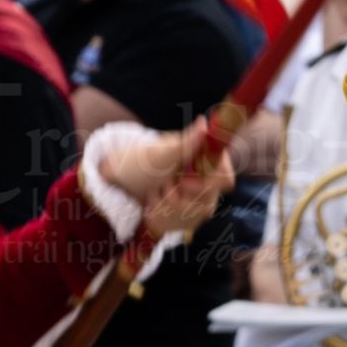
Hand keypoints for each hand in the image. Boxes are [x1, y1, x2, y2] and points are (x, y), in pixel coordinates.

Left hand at [98, 118, 237, 240]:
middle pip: (209, 200)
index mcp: (205, 159)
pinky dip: (165, 216)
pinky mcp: (188, 213)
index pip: (225, 179)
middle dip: (180, 196)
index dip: (207, 185)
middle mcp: (207, 179)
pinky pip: (184, 222)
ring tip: (153, 193)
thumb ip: (186, 144)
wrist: (121, 180)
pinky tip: (153, 204)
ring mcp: (199, 197)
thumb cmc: (140, 162)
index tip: (182, 182)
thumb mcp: (161, 155)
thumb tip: (204, 124)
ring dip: (169, 206)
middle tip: (162, 186)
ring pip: (196, 214)